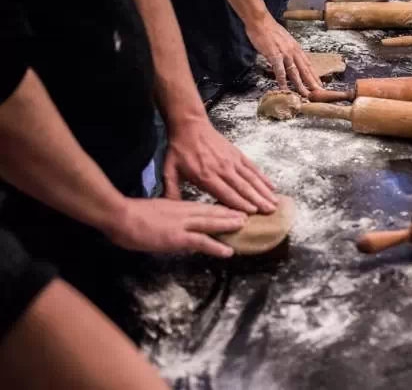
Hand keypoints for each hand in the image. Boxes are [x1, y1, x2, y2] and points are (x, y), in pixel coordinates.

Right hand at [107, 198, 246, 257]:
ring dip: (229, 225)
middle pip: (212, 212)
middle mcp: (184, 212)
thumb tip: (172, 223)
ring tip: (244, 227)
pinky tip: (228, 252)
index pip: (203, 206)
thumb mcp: (153, 210)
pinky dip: (216, 246)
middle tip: (247, 215)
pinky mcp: (177, 237)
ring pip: (212, 223)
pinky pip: (202, 242)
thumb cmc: (129, 214)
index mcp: (177, 205)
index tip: (232, 208)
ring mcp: (182, 224)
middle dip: (230, 213)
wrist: (119, 215)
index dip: (219, 208)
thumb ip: (166, 215)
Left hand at [164, 117, 277, 213]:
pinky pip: (253, 168)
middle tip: (270, 212)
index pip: (226, 193)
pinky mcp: (238, 154)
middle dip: (258, 201)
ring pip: (251, 179)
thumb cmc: (180, 150)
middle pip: (243, 188)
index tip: (252, 213)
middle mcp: (222, 169)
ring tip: (275, 203)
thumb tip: (171, 210)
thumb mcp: (169, 170)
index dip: (240, 204)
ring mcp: (232, 161)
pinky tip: (272, 187)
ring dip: (264, 191)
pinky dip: (263, 178)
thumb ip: (171, 190)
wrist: (190, 125)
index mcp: (206, 176)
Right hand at [245, 14, 320, 95]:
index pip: (308, 64)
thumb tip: (288, 60)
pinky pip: (279, 71)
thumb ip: (287, 51)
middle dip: (313, 83)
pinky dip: (282, 81)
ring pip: (295, 72)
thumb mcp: (284, 40)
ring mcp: (284, 53)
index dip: (314, 75)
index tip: (319, 84)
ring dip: (300, 85)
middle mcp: (293, 51)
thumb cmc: (269, 30)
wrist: (260, 21)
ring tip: (305, 95)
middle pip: (305, 70)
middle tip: (319, 93)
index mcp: (296, 48)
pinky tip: (285, 89)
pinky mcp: (274, 55)